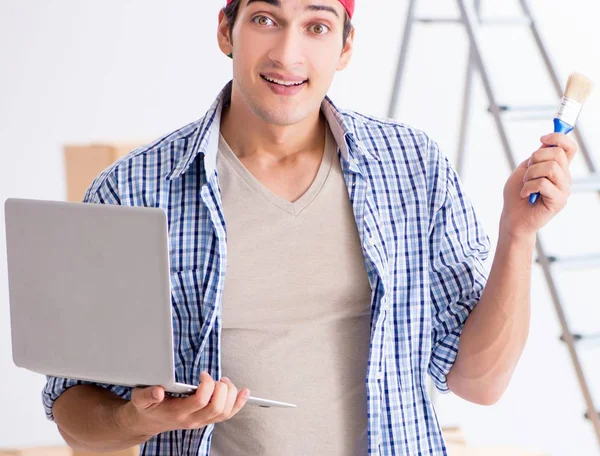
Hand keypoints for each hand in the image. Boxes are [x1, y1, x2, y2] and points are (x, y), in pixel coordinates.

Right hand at [124, 372, 249, 435]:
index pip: (200, 401)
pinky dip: (238, 403)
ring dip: (230, 394)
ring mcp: (201, 421)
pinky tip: (244, 392)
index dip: (207, 385)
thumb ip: (146, 394)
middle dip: (221, 389)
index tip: (202, 374)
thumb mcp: (140, 398)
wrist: (149, 422)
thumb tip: (158, 390)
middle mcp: (192, 419)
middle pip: (217, 408)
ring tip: (224, 382)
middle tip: (215, 378)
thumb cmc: (147, 407)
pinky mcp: (206, 419)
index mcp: (178, 412)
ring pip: (224, 413)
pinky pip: (227, 415)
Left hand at [500, 133, 576, 239]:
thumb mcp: (523, 170)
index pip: (569, 147)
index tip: (542, 138)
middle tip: (526, 173)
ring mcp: (564, 190)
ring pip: (551, 167)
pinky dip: (528, 187)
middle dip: (536, 158)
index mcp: (558, 169)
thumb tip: (547, 141)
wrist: (512, 218)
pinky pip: (544, 183)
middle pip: (558, 154)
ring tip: (525, 185)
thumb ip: (536, 157)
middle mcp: (564, 178)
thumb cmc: (516, 195)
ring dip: (531, 174)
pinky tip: (525, 194)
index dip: (559, 138)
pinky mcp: (559, 201)